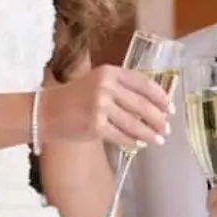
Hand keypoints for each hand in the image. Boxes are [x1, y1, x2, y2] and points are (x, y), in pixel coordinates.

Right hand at [40, 65, 171, 147]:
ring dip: (149, 133)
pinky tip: (139, 144)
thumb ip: (122, 88)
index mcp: (109, 72)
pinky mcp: (95, 125)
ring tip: (159, 139)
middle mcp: (105, 86)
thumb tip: (153, 105)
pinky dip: (132, 141)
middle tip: (167, 127)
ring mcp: (99, 106)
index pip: (143, 83)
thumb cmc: (75, 98)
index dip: (160, 96)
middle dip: (158, 118)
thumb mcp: (98, 82)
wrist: (46, 112)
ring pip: (134, 123)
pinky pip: (121, 135)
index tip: (170, 107)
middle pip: (141, 104)